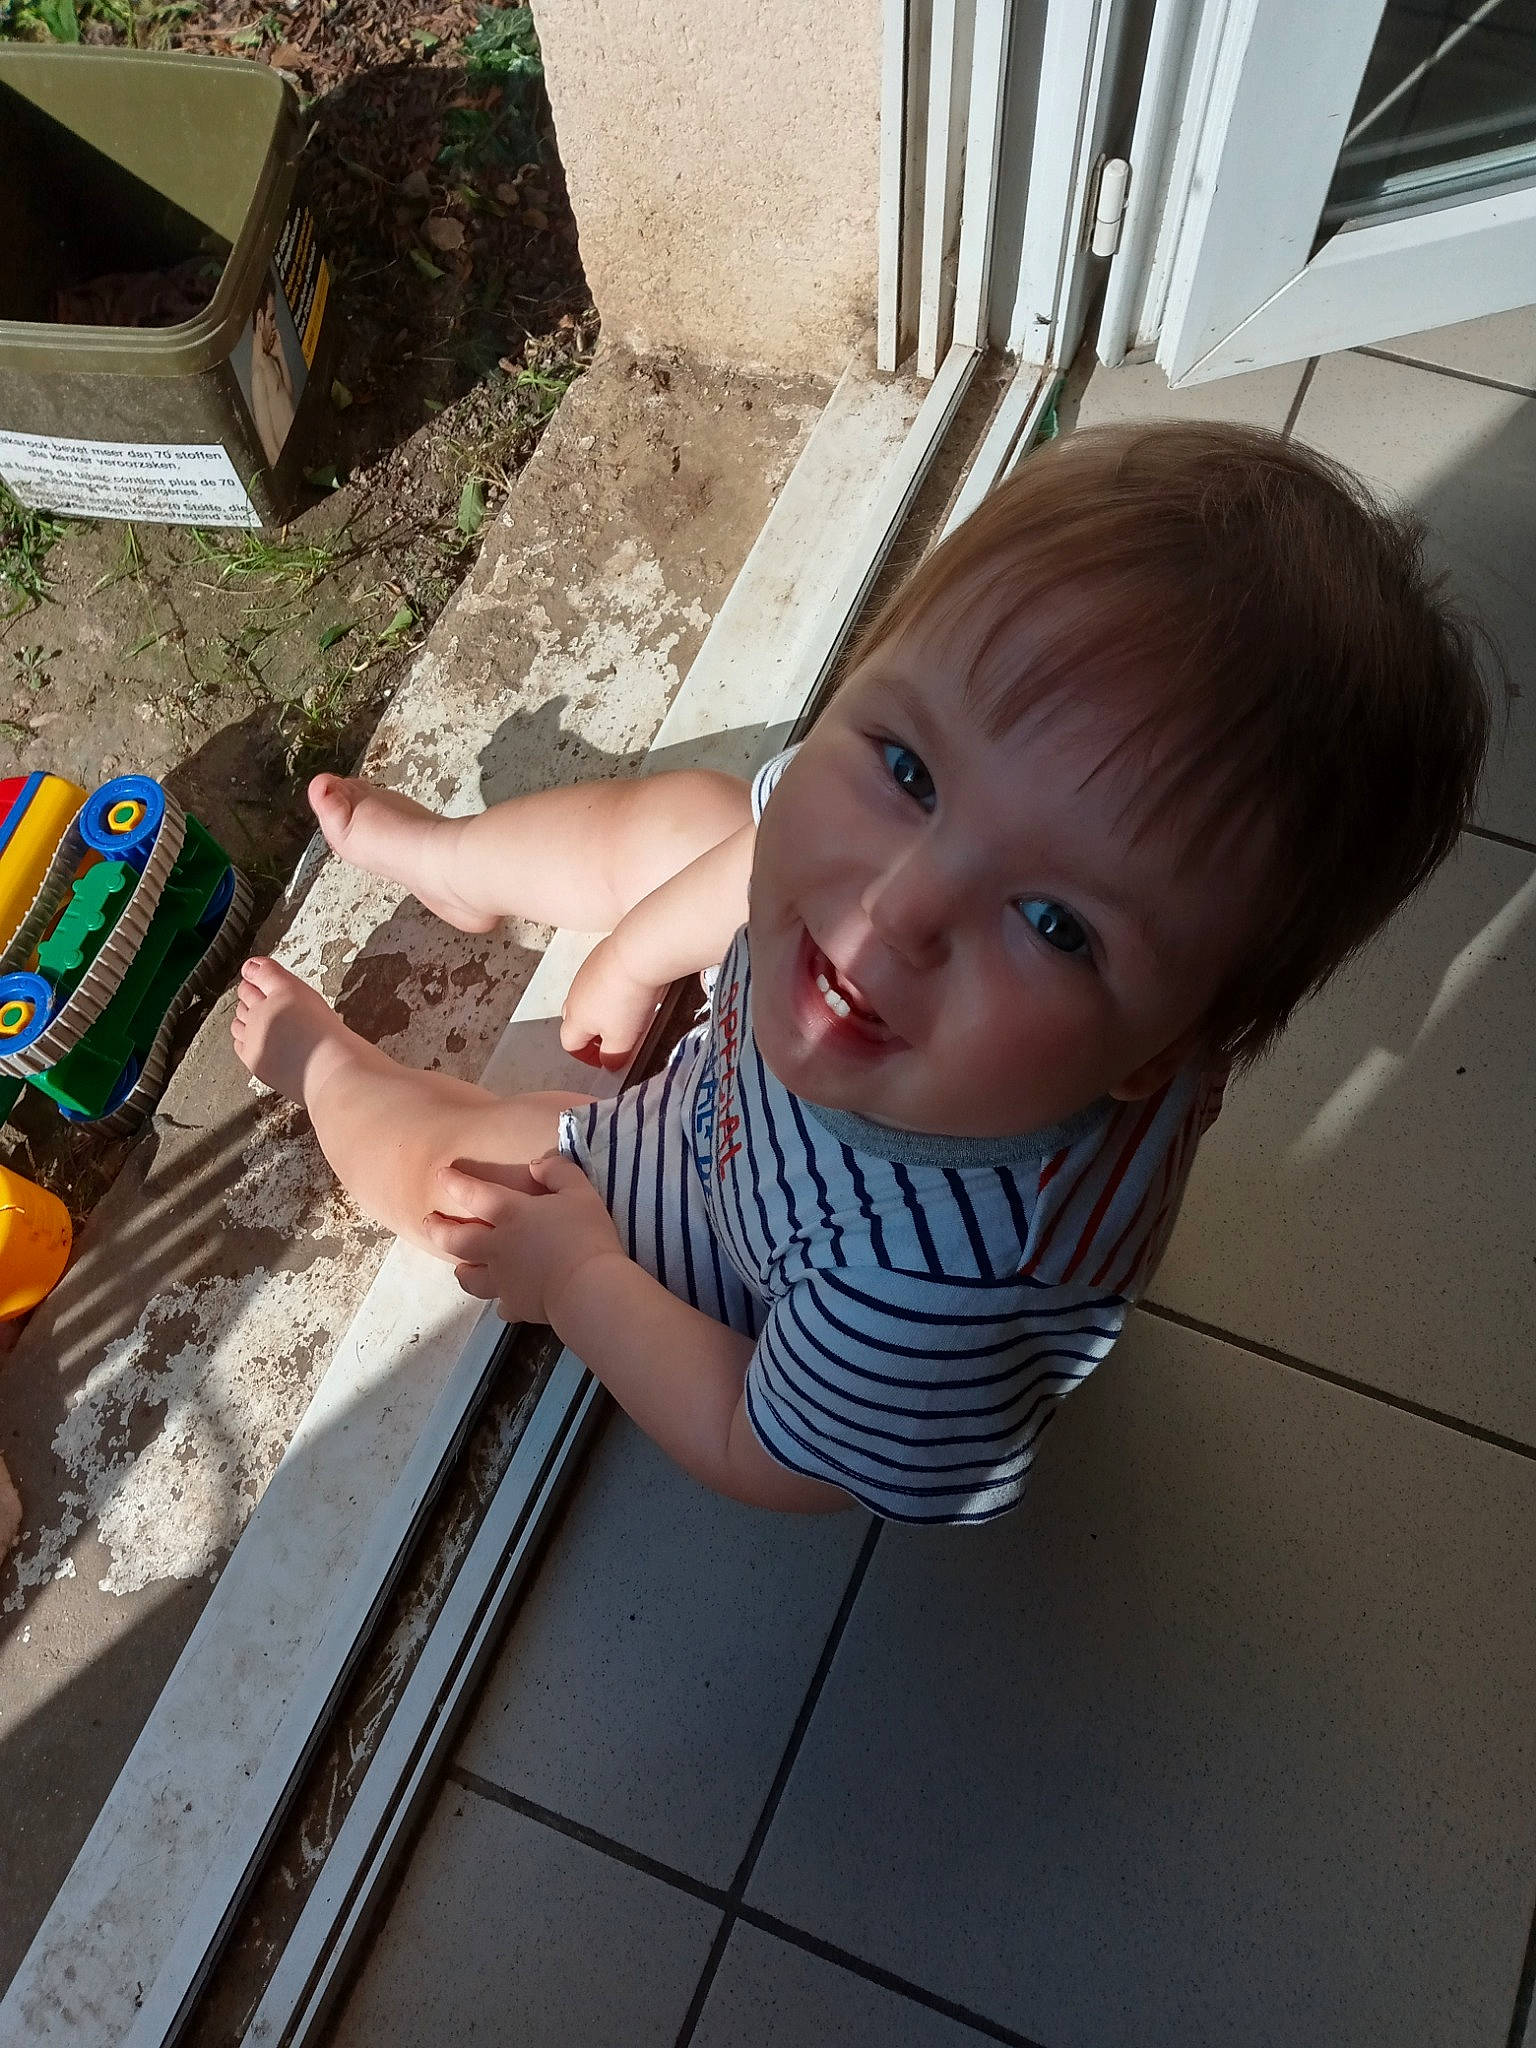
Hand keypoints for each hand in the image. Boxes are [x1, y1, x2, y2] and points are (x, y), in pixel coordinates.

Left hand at [423, 1151, 627, 1326]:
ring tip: (460, 1267)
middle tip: (428, 1222)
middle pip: (456, 1240)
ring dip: (463, 1270)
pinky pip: (502, 1305)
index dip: (454, 1183)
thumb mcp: (580, 1192)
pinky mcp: (515, 1305)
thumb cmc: (585, 1235)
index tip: (440, 1175)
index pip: (473, 1193)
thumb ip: (557, 1172)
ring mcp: (503, 1280)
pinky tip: (506, 1301)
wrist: (587, 1289)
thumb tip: (536, 1164)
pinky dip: (503, 1301)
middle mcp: (497, 1247)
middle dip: (438, 1229)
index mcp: (511, 1215)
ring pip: (470, 1278)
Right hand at [560, 933, 667, 1071]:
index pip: (570, 1044)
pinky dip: (612, 987)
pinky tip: (633, 988)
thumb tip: (609, 1063)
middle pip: (575, 1019)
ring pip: (589, 997)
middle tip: (616, 1036)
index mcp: (575, 1019)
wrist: (637, 953)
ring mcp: (585, 973)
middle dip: (592, 1032)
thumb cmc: (626, 999)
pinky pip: (601, 978)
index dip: (587, 1056)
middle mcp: (574, 995)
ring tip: (628, 1012)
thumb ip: (613, 1056)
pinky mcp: (600, 956)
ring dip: (604, 1009)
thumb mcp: (622, 1040)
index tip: (607, 1059)